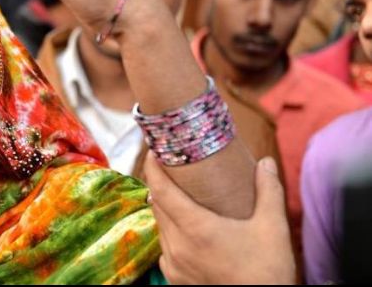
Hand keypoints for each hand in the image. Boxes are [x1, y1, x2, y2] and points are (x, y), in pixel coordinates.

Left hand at [144, 153, 295, 284]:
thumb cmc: (267, 272)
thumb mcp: (273, 228)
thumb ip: (269, 191)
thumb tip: (266, 162)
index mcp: (195, 228)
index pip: (160, 190)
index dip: (152, 167)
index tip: (153, 151)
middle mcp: (177, 245)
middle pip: (157, 205)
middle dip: (160, 184)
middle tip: (170, 168)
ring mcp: (173, 264)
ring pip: (160, 226)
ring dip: (165, 209)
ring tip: (179, 196)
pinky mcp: (175, 278)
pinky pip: (164, 248)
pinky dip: (170, 233)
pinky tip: (185, 230)